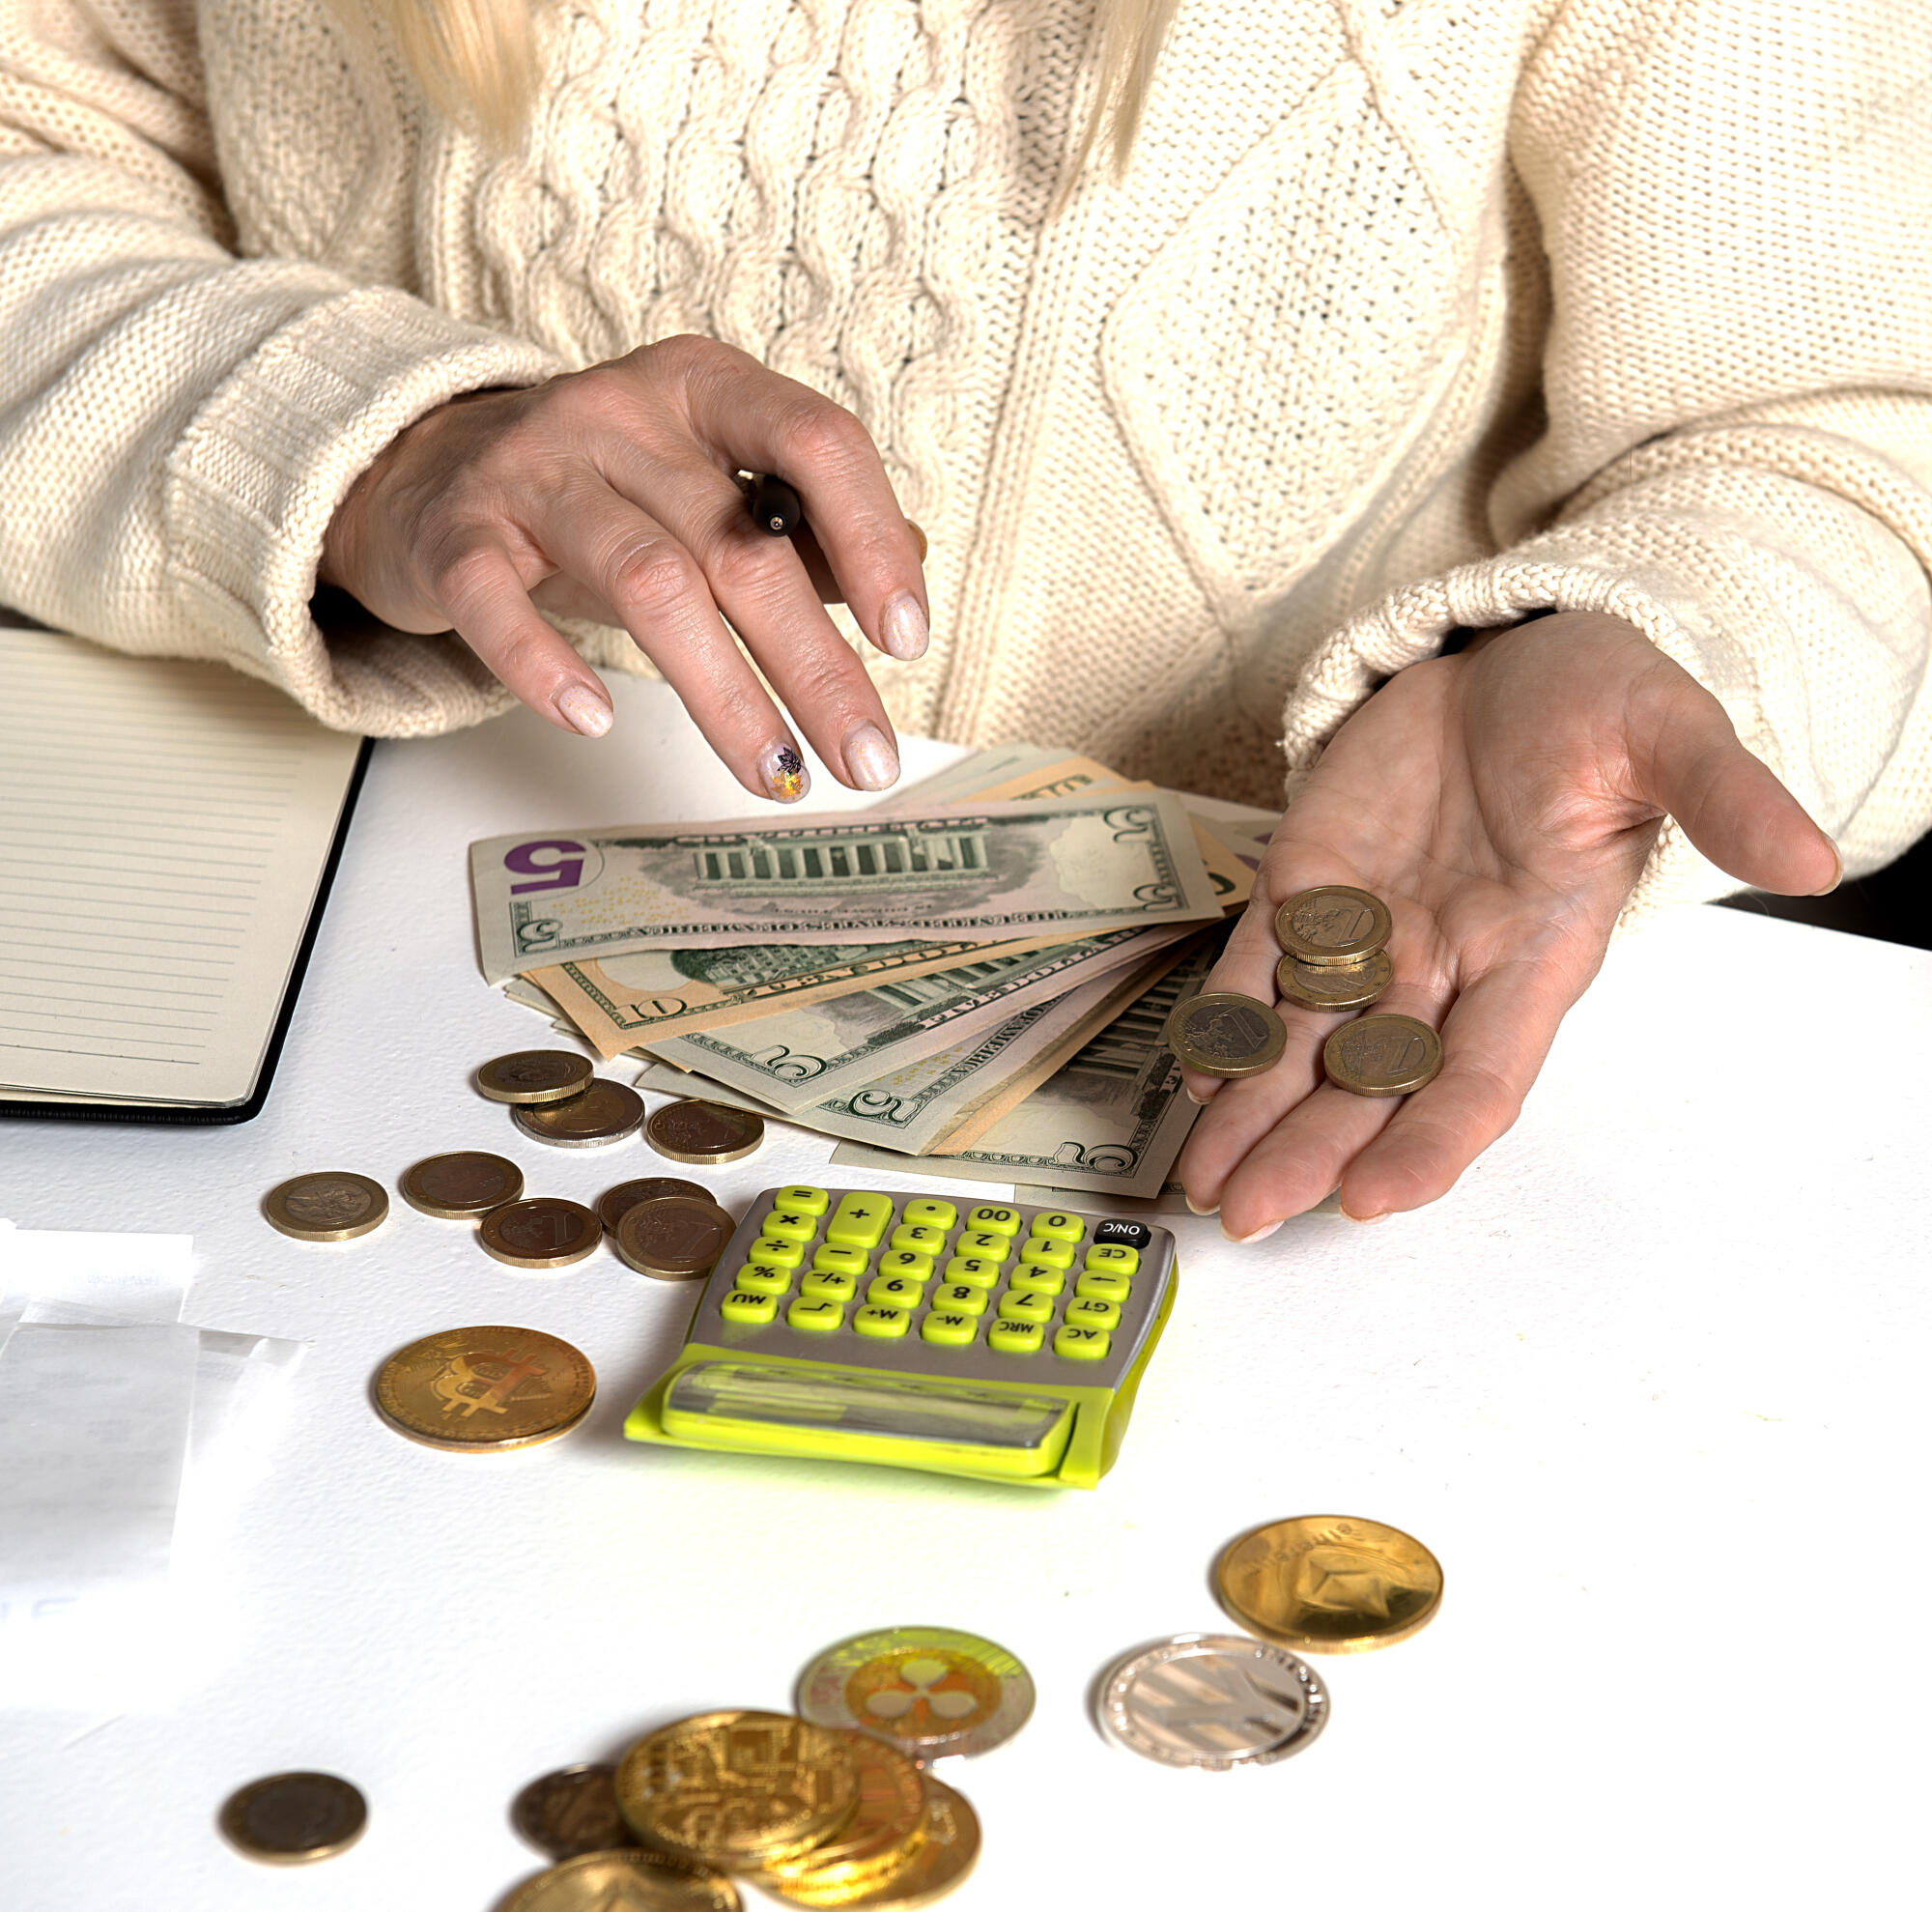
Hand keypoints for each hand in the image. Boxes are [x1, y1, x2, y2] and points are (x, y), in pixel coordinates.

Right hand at [319, 335, 927, 802]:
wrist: (430, 471)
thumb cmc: (601, 492)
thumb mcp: (707, 488)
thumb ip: (803, 529)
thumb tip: (907, 570)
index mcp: (703, 389)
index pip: (814, 441)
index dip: (871, 539)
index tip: (908, 640)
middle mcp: (621, 414)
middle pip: (740, 544)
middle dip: (816, 667)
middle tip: (865, 758)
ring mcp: (532, 471)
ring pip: (648, 583)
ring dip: (724, 695)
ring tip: (777, 776)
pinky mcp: (457, 535)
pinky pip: (497, 603)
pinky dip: (545, 666)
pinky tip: (595, 721)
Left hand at [1176, 612, 1839, 1237]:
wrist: (1518, 653)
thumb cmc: (1598, 703)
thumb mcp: (1668, 734)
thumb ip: (1723, 796)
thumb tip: (1809, 857)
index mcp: (1533, 955)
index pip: (1479, 1076)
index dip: (1429, 1140)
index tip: (1373, 1199)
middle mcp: (1445, 965)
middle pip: (1370, 1081)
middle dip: (1308, 1149)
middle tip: (1243, 1213)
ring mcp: (1371, 931)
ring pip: (1301, 1041)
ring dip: (1250, 1112)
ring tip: (1198, 1178)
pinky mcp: (1308, 885)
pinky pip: (1258, 964)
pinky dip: (1225, 1016)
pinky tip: (1193, 1070)